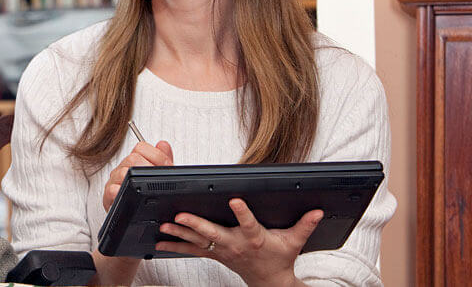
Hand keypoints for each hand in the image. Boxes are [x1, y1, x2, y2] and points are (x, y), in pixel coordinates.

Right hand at [91, 140, 172, 284]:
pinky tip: (127, 194)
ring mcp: (114, 183)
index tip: (166, 166)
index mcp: (134, 163)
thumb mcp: (159, 181)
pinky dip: (119, 192)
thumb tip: (163, 143)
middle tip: (157, 180)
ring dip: (136, 178)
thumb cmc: (146, 203)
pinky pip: (111, 190)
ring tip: (145, 187)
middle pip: (133, 158)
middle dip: (148, 167)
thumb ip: (163, 162)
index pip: (142, 148)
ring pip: (122, 172)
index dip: (156, 155)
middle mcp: (122, 170)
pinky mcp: (108, 197)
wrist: (134, 228)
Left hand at [155, 198, 323, 286]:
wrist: (269, 282)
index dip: (242, 212)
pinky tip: (160, 240)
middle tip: (180, 214)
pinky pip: (191, 250)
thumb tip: (318, 210)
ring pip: (197, 241)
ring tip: (164, 225)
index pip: (248, 223)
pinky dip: (175, 245)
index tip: (234, 199)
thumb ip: (305, 224)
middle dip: (196, 224)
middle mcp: (235, 244)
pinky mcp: (213, 254)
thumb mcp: (294, 241)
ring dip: (179, 234)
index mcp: (254, 238)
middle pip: (213, 233)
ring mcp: (222, 251)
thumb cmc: (279, 258)